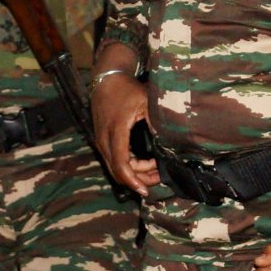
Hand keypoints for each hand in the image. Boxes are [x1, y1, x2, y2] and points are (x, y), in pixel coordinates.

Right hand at [91, 72, 158, 195]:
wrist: (106, 79)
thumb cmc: (127, 89)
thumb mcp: (146, 102)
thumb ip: (156, 121)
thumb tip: (168, 142)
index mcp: (116, 131)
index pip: (122, 164)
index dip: (134, 180)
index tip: (145, 190)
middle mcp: (104, 139)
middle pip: (118, 171)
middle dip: (138, 179)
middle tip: (158, 178)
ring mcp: (101, 141)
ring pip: (115, 168)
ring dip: (135, 173)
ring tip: (155, 171)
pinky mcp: (102, 140)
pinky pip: (114, 160)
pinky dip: (129, 166)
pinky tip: (145, 163)